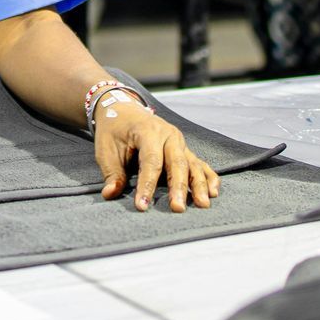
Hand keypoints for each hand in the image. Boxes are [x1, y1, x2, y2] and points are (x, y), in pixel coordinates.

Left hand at [93, 101, 220, 212]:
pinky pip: (199, 164)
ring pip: (192, 164)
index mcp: (148, 131)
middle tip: (178, 208)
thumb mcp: (105, 148)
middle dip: (178, 187)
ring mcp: (179, 142)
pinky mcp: (184, 149)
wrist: (124, 110)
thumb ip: (112, 172)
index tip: (142, 206)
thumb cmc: (114, 129)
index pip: (151, 161)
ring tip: (203, 204)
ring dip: (199, 185)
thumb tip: (110, 194)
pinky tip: (213, 192)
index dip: (147, 185)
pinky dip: (208, 177)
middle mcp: (168, 135)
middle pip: (177, 163)